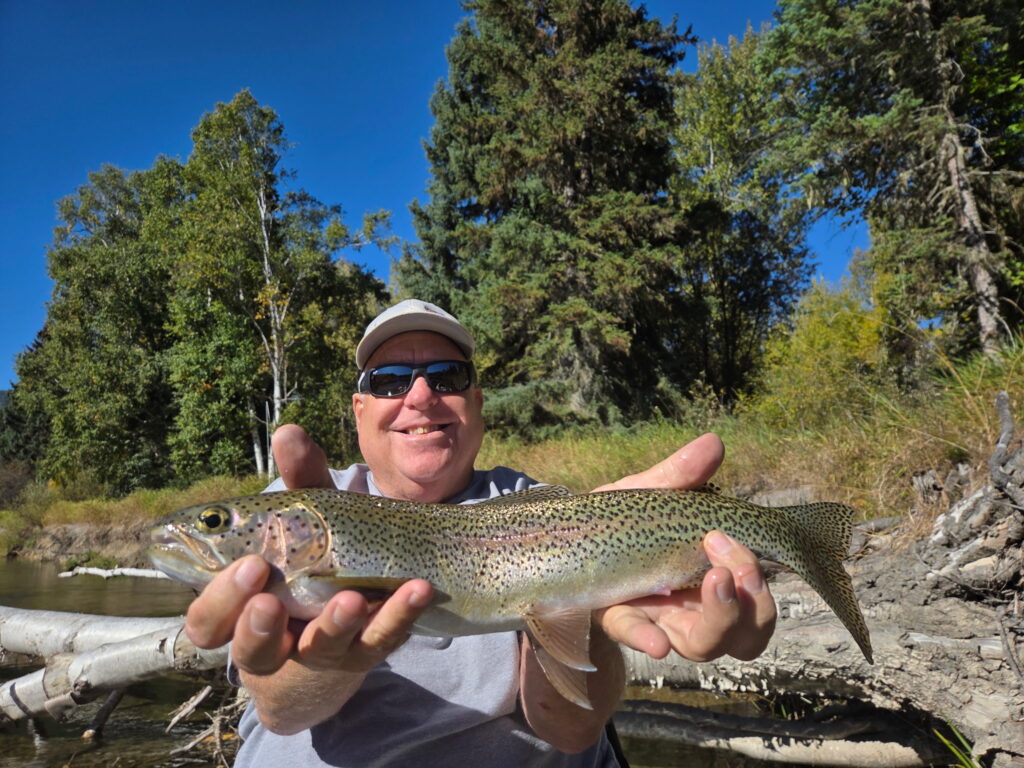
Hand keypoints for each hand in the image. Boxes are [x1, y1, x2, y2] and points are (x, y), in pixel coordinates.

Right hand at [184, 424, 431, 676]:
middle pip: (249, 648)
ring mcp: (324, 652)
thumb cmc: (313, 561)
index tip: (247, 564)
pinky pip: (382, 640)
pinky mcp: (368, 653)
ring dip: (335, 623)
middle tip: (272, 592)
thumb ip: (298, 480)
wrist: (351, 620)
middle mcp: (275, 643)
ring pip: (321, 648)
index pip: (207, 621)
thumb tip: (288, 431)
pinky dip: (398, 615)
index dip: (217, 600)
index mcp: (241, 614)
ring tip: (350, 598)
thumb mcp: (306, 521)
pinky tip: (415, 590)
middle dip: (258, 622)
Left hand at [594, 433, 776, 661]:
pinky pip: (637, 637)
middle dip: (750, 603)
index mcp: (711, 576)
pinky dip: (648, 640)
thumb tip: (714, 442)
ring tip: (713, 581)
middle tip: (725, 564)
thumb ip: (679, 474)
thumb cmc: (620, 519)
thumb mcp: (648, 493)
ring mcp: (660, 620)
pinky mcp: (619, 621)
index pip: (756, 599)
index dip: (755, 582)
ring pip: (707, 645)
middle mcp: (695, 608)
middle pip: (747, 634)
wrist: (564, 537)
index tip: (726, 537)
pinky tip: (657, 642)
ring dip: (721, 619)